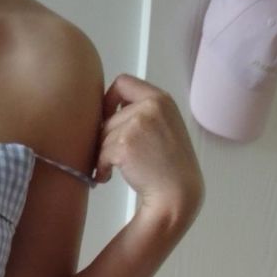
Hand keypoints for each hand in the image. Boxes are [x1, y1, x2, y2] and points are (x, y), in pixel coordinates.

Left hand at [93, 73, 204, 224]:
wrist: (177, 194)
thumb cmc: (170, 167)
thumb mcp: (165, 126)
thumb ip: (143, 113)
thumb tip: (108, 111)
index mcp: (161, 99)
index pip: (123, 82)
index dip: (108, 99)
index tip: (106, 117)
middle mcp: (150, 106)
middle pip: (108, 117)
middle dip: (106, 139)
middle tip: (113, 157)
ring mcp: (137, 124)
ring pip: (102, 136)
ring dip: (103, 155)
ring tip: (114, 169)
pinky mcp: (124, 144)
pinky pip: (100, 153)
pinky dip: (101, 167)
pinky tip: (108, 176)